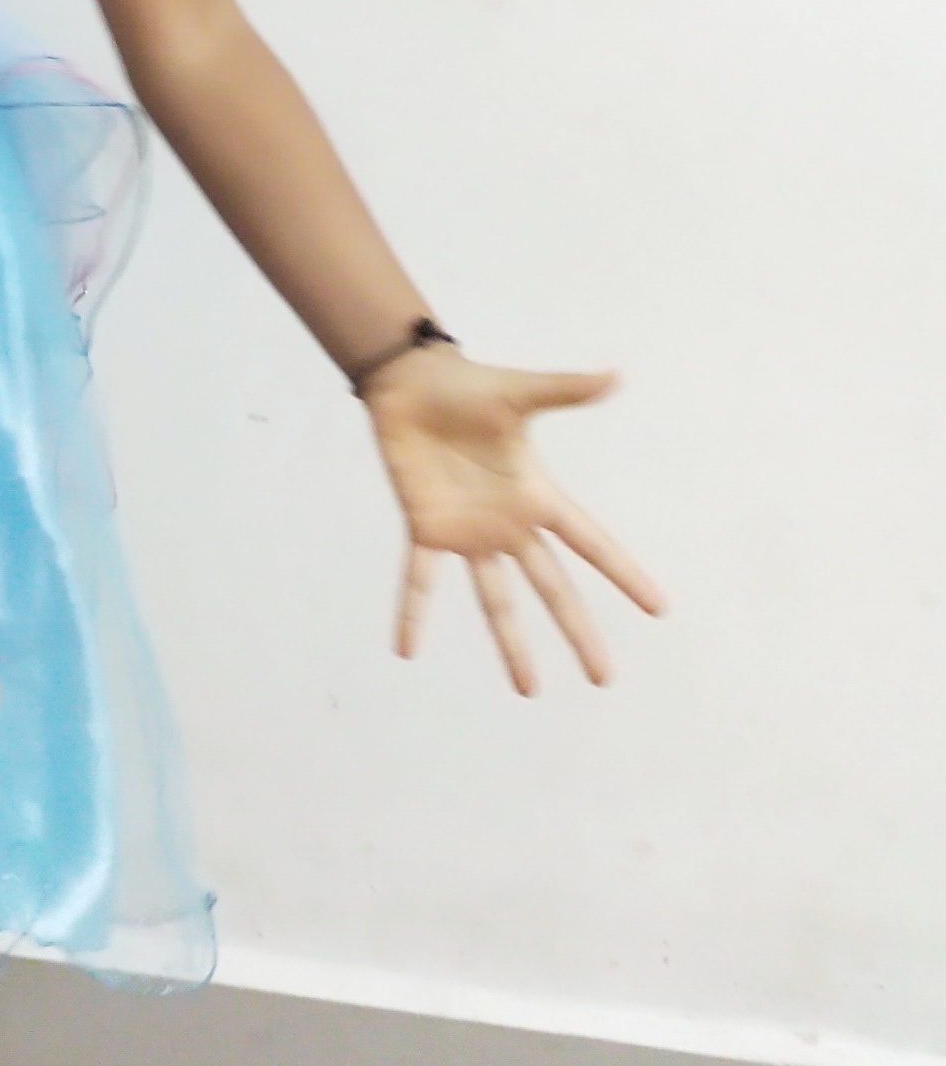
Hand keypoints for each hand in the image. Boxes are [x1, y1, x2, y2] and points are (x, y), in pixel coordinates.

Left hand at [360, 341, 665, 693]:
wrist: (412, 384)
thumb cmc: (469, 387)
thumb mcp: (521, 392)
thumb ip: (565, 391)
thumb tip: (615, 375)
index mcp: (536, 496)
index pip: (590, 543)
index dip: (623, 573)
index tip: (659, 608)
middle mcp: (509, 524)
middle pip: (553, 588)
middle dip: (579, 632)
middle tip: (604, 678)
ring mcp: (469, 532)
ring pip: (496, 599)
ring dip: (511, 643)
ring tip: (529, 690)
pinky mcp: (427, 529)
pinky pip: (419, 580)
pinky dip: (413, 612)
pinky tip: (406, 649)